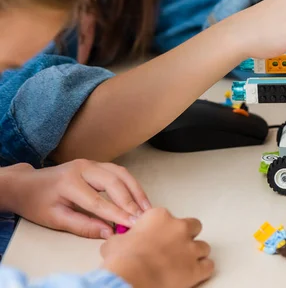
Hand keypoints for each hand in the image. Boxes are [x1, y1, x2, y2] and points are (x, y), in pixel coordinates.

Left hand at [5, 160, 149, 238]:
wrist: (27, 184)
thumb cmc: (38, 203)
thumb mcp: (55, 219)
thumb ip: (82, 226)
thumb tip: (108, 233)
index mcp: (68, 182)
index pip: (98, 201)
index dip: (117, 214)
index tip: (132, 225)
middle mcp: (83, 168)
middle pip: (114, 182)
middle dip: (131, 201)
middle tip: (142, 218)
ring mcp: (91, 163)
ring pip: (121, 174)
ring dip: (136, 191)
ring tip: (146, 208)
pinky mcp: (98, 164)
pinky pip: (120, 172)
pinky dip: (132, 185)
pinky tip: (139, 198)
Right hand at [101, 208, 212, 287]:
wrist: (132, 275)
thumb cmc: (123, 259)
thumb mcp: (114, 243)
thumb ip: (122, 238)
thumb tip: (116, 243)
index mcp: (159, 217)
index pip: (168, 217)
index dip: (163, 229)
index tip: (159, 236)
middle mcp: (179, 228)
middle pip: (194, 226)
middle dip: (187, 236)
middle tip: (177, 246)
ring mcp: (190, 248)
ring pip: (204, 247)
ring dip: (196, 254)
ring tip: (185, 262)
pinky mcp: (196, 267)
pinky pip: (208, 266)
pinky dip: (203, 270)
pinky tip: (195, 273)